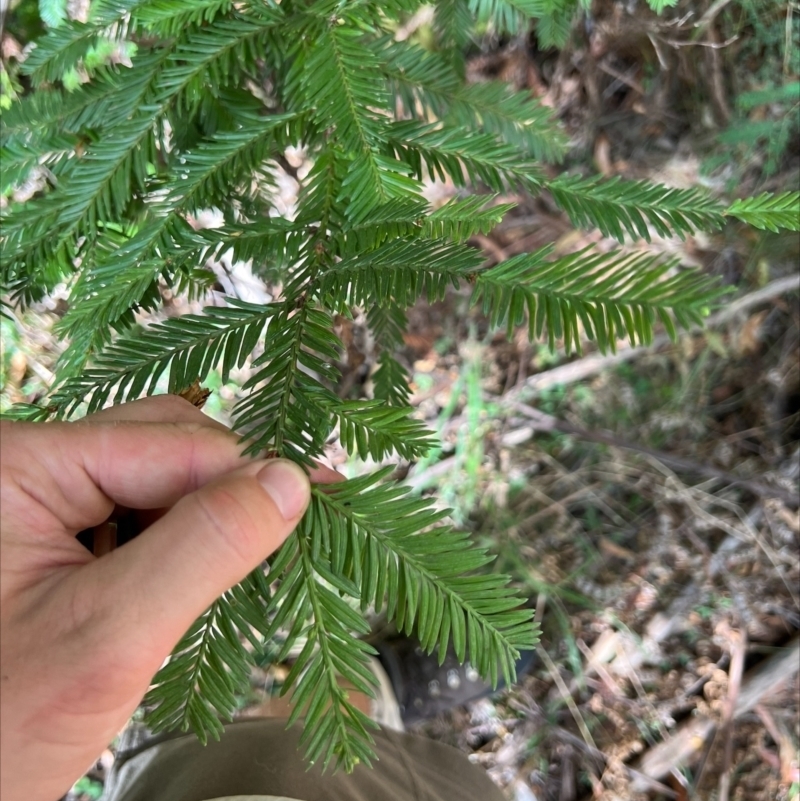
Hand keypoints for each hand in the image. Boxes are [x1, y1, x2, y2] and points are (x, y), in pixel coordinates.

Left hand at [0, 396, 327, 800]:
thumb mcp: (109, 635)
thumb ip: (204, 547)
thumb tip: (288, 480)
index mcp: (22, 464)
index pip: (173, 443)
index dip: (252, 472)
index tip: (325, 492)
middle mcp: (31, 464)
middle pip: (168, 442)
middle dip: (228, 490)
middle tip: (286, 531)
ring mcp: (42, 496)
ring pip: (161, 473)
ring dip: (208, 516)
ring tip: (233, 568)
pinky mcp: (55, 529)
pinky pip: (140, 507)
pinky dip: (183, 536)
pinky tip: (194, 575)